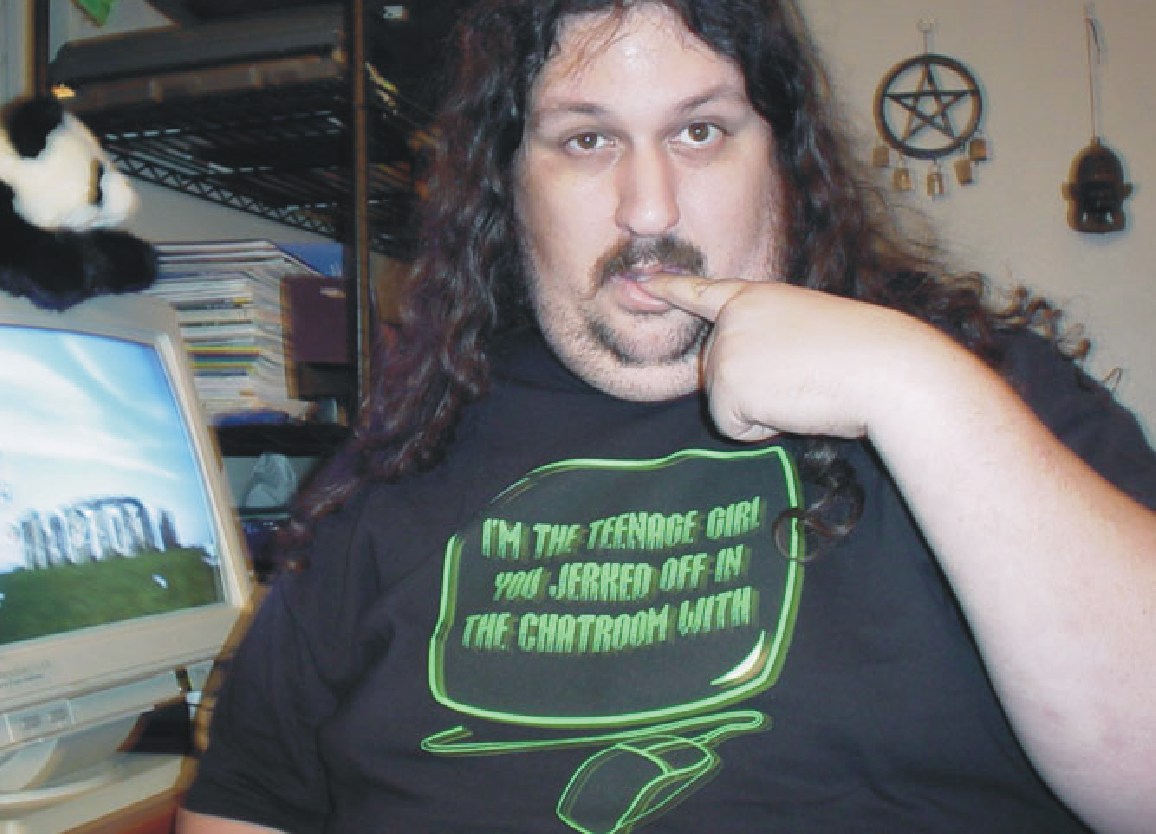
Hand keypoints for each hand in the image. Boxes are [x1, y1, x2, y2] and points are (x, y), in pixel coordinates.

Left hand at [644, 275, 944, 441]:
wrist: (885, 368)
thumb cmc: (864, 356)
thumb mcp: (810, 334)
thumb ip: (769, 345)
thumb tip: (744, 385)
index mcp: (759, 297)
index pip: (706, 293)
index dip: (670, 290)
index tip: (638, 281)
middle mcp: (734, 317)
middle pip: (719, 373)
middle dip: (754, 391)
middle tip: (804, 377)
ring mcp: (726, 347)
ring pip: (725, 403)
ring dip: (762, 411)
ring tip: (804, 387)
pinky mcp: (726, 382)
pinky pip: (732, 427)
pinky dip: (761, 430)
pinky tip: (793, 405)